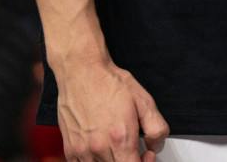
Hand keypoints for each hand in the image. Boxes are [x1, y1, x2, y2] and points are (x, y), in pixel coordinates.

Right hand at [53, 55, 168, 161]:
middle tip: (135, 150)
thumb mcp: (144, 101)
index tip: (147, 154)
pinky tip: (102, 149)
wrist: (83, 72)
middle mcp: (99, 148)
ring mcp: (82, 150)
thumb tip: (156, 145)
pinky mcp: (70, 149)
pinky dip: (95, 161)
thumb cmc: (110, 84)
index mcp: (120, 138)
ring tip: (118, 148)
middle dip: (130, 161)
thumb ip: (156, 128)